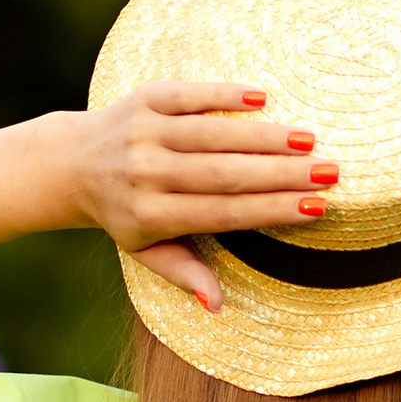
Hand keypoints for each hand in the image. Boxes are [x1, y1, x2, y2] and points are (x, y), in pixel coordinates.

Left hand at [66, 81, 339, 312]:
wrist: (71, 164)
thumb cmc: (123, 212)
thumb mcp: (146, 251)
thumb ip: (183, 274)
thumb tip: (216, 306)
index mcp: (153, 215)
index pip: (225, 212)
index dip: (272, 210)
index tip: (316, 207)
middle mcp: (147, 173)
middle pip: (226, 173)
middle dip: (282, 173)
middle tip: (329, 172)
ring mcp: (144, 133)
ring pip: (214, 134)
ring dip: (265, 136)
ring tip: (308, 140)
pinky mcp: (144, 98)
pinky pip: (190, 95)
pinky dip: (224, 95)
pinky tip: (262, 98)